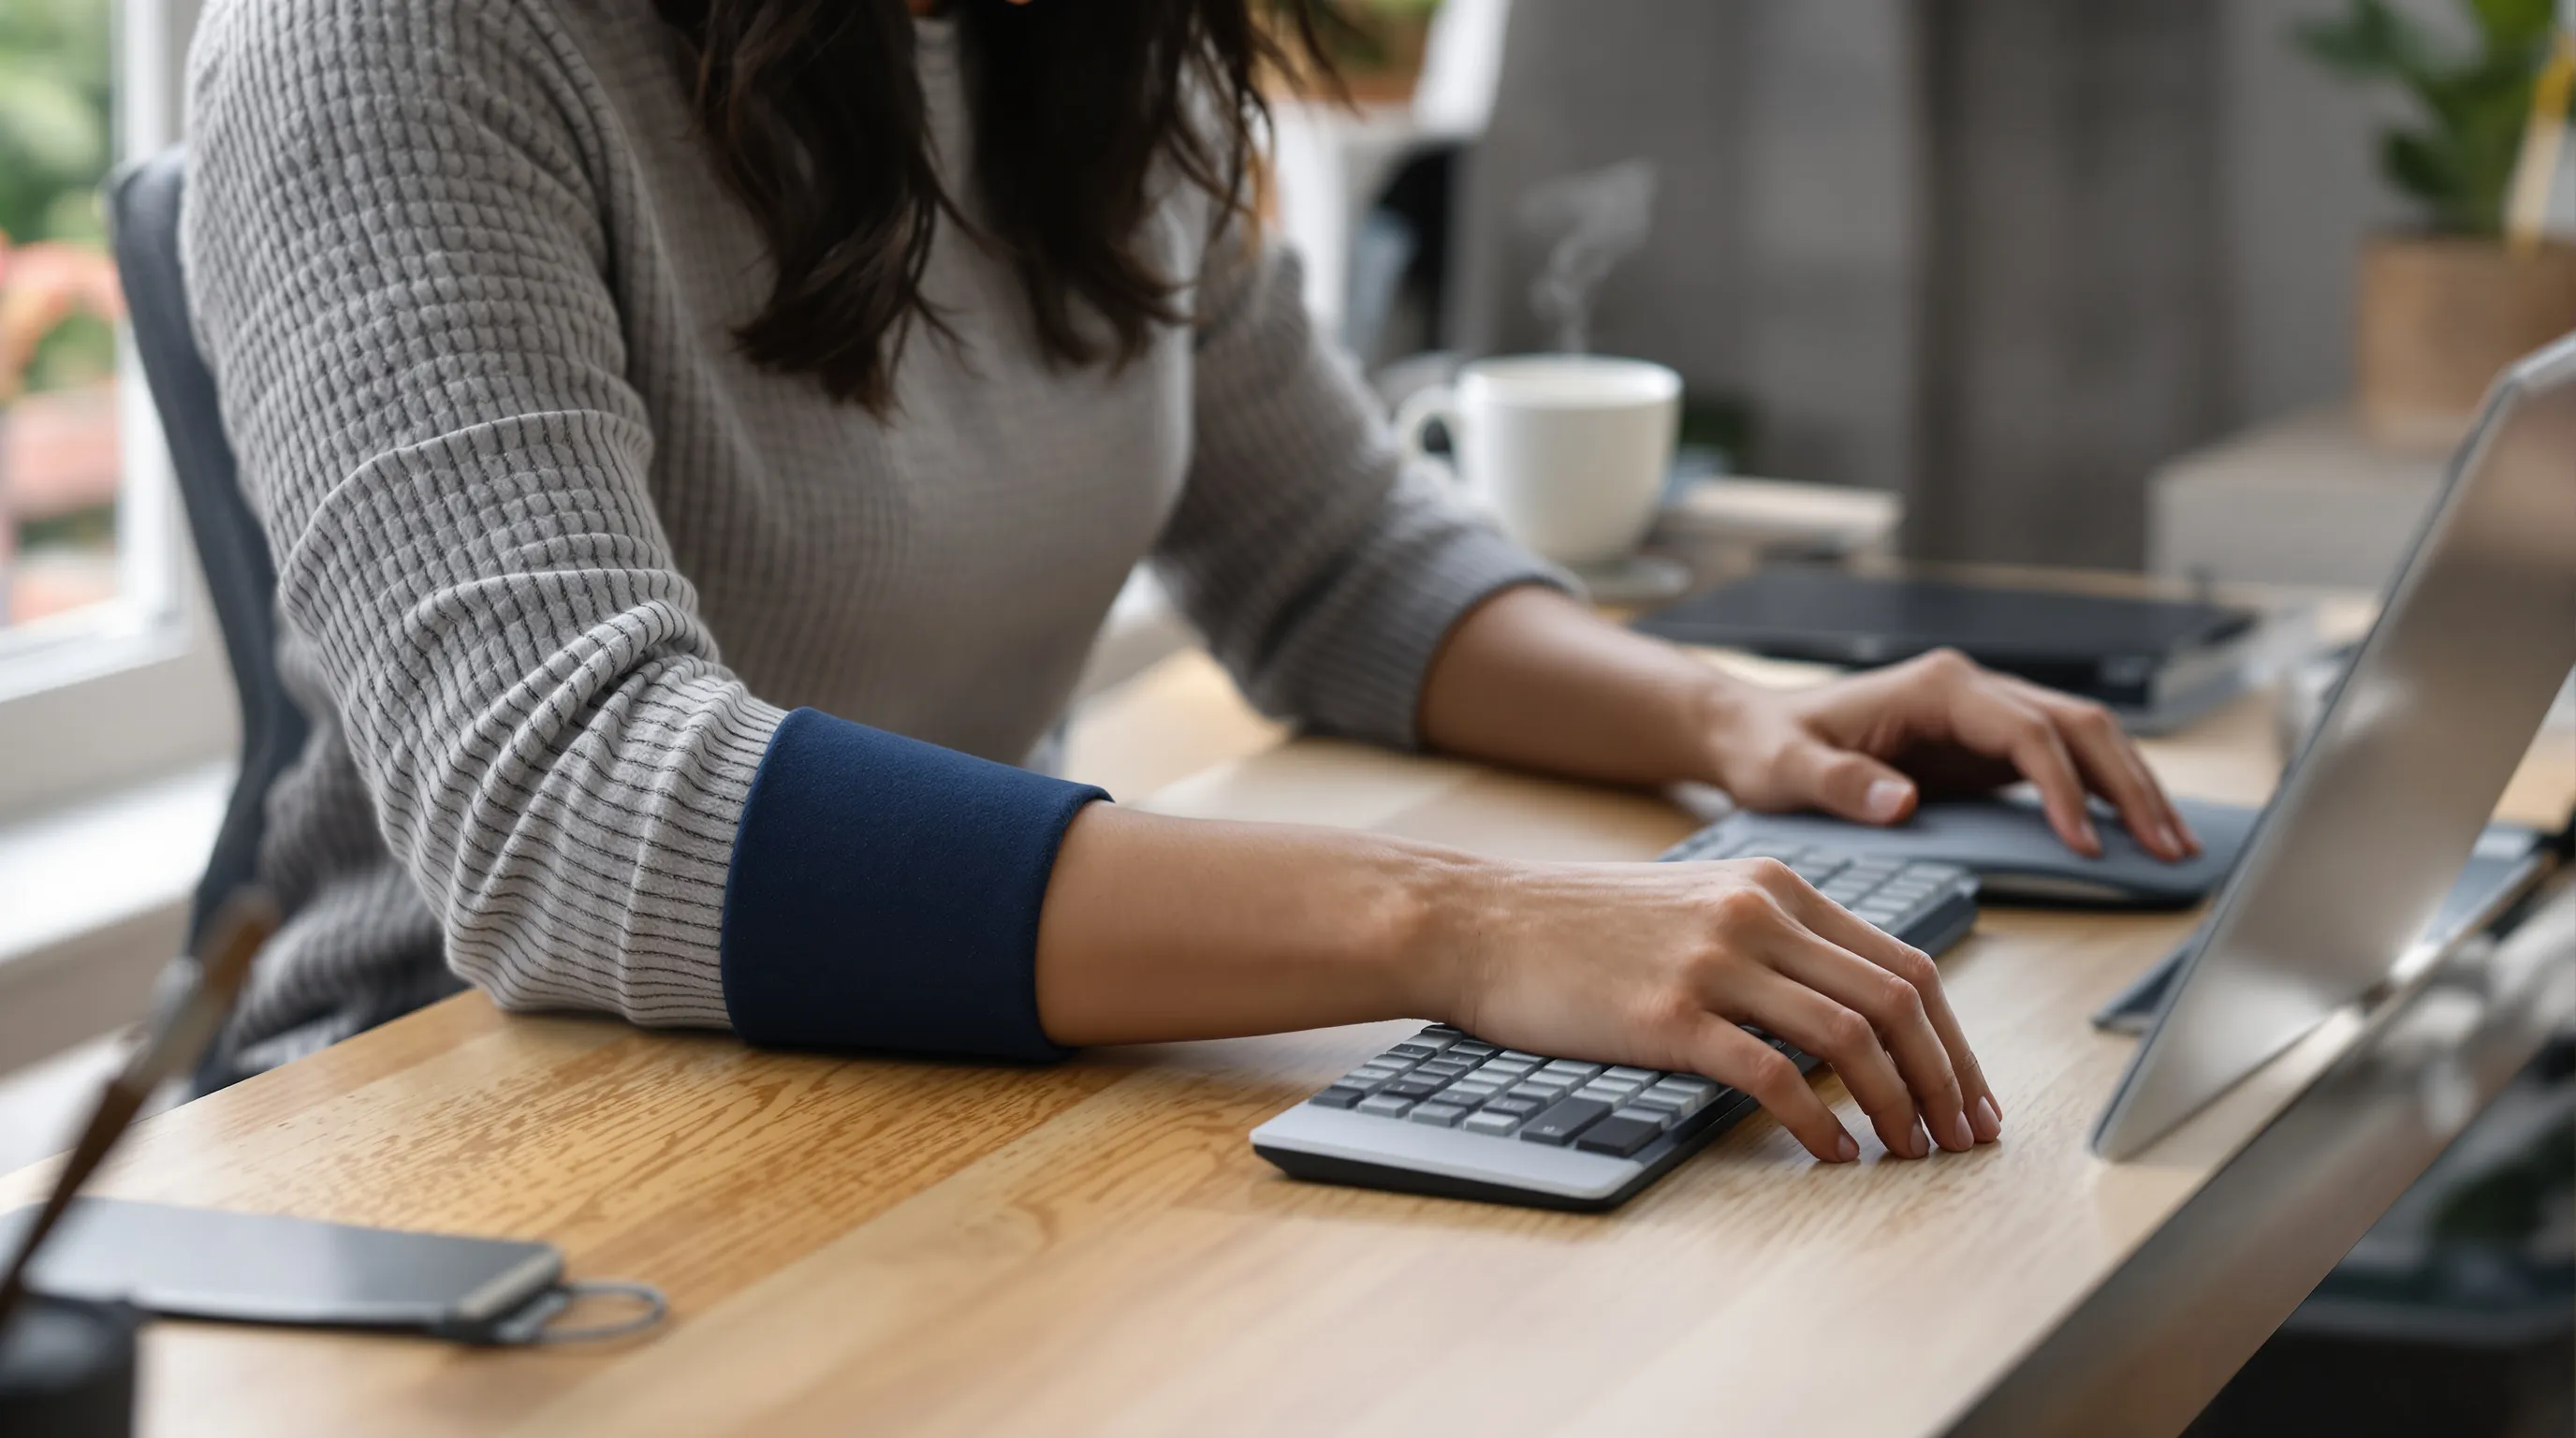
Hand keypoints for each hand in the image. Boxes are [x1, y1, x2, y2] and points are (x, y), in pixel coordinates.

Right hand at [1427, 853, 2001, 1161]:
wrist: (1478, 921)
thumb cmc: (1578, 926)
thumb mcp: (1693, 904)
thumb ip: (1771, 939)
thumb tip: (1846, 1010)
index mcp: (1775, 885)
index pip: (1904, 962)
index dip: (1954, 1039)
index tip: (1971, 1095)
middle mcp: (1758, 913)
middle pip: (1897, 1000)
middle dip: (1947, 1079)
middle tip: (1964, 1138)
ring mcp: (1714, 961)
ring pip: (1851, 1038)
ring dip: (1899, 1106)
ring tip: (1911, 1153)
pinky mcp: (1670, 1014)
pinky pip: (1775, 1076)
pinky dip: (1820, 1124)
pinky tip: (1832, 1154)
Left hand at [1703, 649, 2200, 860]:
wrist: (1753, 732)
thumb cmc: (1769, 747)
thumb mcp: (1786, 769)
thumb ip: (1838, 784)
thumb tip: (1902, 800)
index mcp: (1937, 687)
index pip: (2027, 731)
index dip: (2064, 787)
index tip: (2085, 845)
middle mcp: (1971, 691)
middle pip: (2079, 725)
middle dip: (2130, 784)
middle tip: (2170, 847)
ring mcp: (1984, 716)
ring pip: (2085, 739)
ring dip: (2133, 788)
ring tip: (2177, 846)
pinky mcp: (1986, 747)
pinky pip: (2063, 764)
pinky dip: (2104, 797)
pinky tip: (2134, 837)